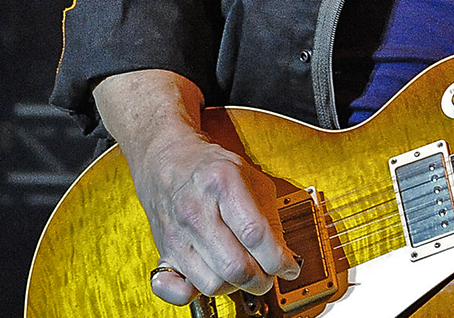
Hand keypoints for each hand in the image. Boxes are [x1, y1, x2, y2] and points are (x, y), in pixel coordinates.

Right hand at [93, 70, 301, 302]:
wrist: (167, 160)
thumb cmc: (212, 169)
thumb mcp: (250, 177)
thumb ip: (269, 215)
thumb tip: (283, 256)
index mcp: (222, 183)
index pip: (255, 234)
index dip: (278, 259)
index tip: (289, 268)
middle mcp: (195, 211)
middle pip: (235, 266)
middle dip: (261, 280)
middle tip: (269, 276)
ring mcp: (177, 234)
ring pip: (213, 283)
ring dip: (236, 287)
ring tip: (244, 274)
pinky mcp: (164, 252)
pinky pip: (177, 291)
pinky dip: (198, 293)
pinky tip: (212, 279)